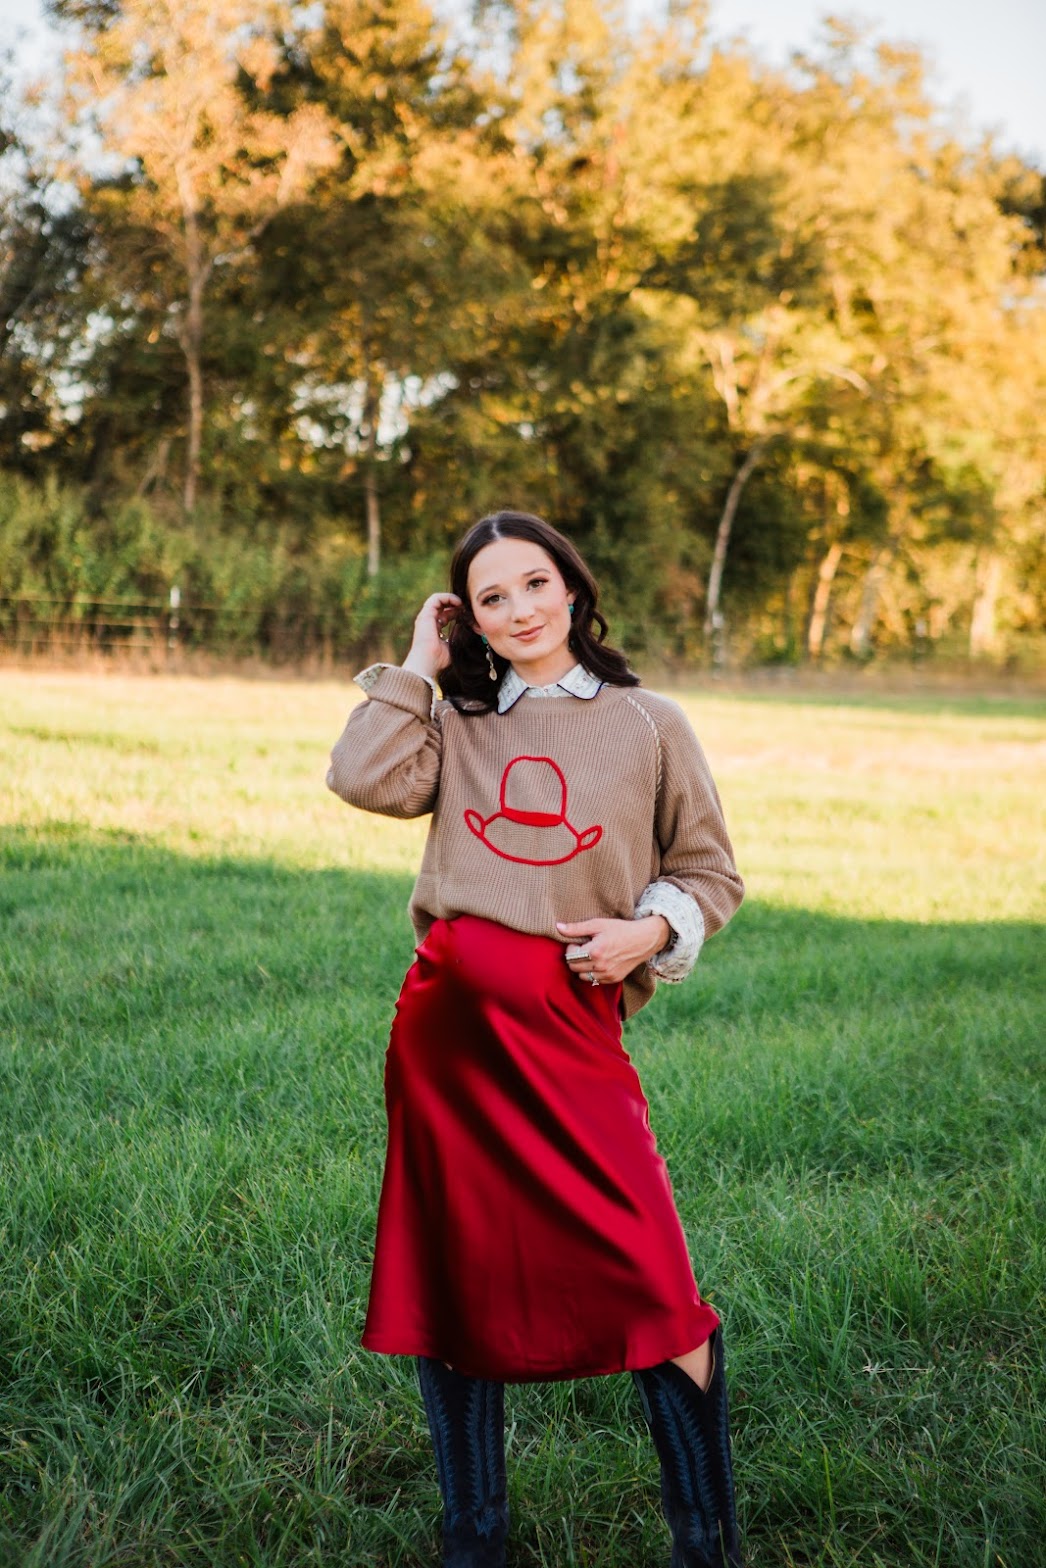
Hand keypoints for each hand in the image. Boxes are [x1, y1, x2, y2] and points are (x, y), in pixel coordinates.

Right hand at [402, 591, 463, 679]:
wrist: (427, 662)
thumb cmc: (439, 659)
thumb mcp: (452, 645)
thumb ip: (458, 636)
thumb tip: (469, 629)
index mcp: (434, 630)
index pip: (445, 616)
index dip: (456, 613)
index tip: (467, 615)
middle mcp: (428, 622)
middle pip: (442, 607)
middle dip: (455, 605)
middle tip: (466, 608)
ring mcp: (426, 617)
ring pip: (438, 600)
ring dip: (451, 599)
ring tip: (461, 604)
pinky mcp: (425, 614)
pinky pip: (435, 599)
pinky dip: (447, 597)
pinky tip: (457, 603)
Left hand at [556, 915, 670, 985]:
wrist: (643, 939)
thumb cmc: (620, 929)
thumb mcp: (598, 924)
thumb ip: (576, 928)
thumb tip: (558, 927)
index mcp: (595, 951)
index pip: (569, 956)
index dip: (571, 947)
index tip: (578, 941)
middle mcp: (601, 966)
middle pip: (573, 968)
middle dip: (574, 958)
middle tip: (583, 948)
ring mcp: (607, 974)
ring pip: (582, 976)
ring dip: (582, 967)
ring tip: (590, 956)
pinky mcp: (614, 979)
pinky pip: (594, 981)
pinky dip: (592, 973)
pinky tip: (599, 962)